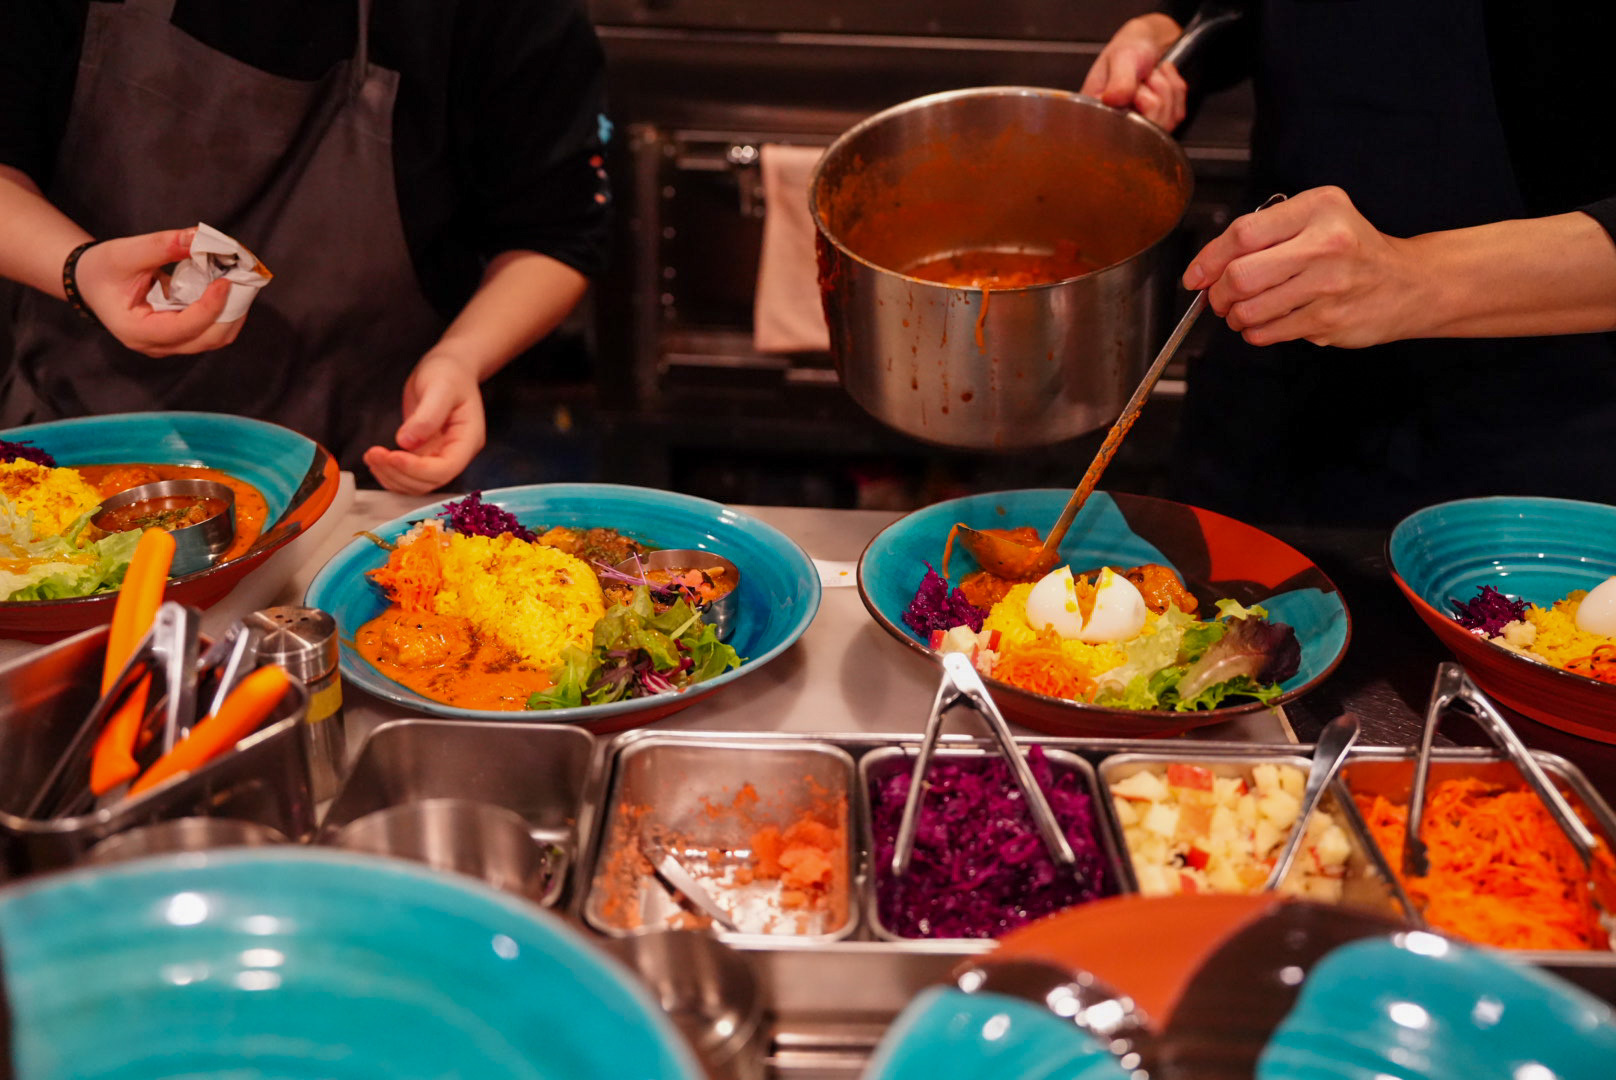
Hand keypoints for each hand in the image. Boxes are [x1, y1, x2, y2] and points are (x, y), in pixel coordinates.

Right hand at [75, 228, 242, 355]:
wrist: (90, 282)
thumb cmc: (102, 269)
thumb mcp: (125, 252)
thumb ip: (162, 246)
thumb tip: (200, 237)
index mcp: (136, 331)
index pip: (184, 327)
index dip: (210, 307)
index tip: (226, 282)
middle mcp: (155, 346)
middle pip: (208, 339)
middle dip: (230, 310)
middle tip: (241, 278)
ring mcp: (169, 345)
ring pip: (214, 338)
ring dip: (232, 312)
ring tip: (237, 281)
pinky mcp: (179, 338)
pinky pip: (211, 331)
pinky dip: (224, 312)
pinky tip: (226, 289)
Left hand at [362, 353, 486, 493]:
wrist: (447, 368)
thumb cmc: (449, 373)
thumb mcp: (440, 387)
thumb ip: (427, 416)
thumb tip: (406, 442)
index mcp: (468, 439)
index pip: (446, 468)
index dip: (418, 468)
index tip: (393, 456)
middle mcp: (456, 453)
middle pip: (430, 481)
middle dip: (399, 472)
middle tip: (374, 453)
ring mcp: (440, 456)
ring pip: (417, 484)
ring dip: (391, 476)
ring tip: (371, 456)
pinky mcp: (424, 454)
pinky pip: (408, 475)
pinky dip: (390, 474)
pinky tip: (377, 460)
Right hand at [1079, 14, 1186, 130]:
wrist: (1147, 41)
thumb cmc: (1130, 47)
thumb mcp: (1122, 57)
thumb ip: (1119, 80)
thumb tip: (1113, 100)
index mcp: (1099, 111)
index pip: (1123, 127)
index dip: (1140, 102)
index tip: (1139, 83)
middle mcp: (1117, 124)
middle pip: (1150, 127)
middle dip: (1157, 92)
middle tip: (1147, 75)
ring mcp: (1140, 126)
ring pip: (1167, 121)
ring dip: (1167, 89)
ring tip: (1152, 75)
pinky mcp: (1158, 123)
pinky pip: (1177, 114)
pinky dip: (1176, 91)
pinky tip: (1163, 79)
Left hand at [1182, 186, 1424, 348]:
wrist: (1410, 282)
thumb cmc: (1353, 249)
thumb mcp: (1318, 218)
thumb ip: (1266, 234)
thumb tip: (1206, 269)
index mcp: (1318, 208)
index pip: (1243, 234)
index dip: (1208, 259)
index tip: (1195, 276)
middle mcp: (1326, 243)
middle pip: (1240, 276)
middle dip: (1218, 294)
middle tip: (1219, 299)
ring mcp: (1329, 285)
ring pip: (1251, 310)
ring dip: (1236, 317)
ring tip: (1244, 312)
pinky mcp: (1330, 319)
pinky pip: (1270, 332)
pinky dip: (1257, 333)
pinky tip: (1268, 323)